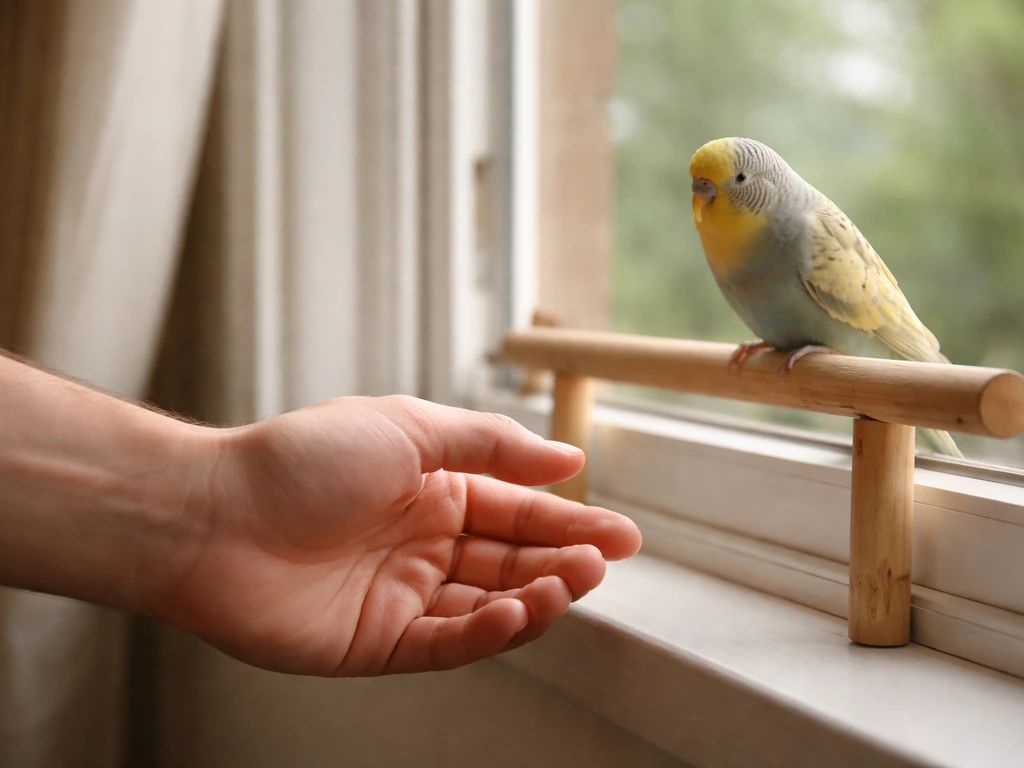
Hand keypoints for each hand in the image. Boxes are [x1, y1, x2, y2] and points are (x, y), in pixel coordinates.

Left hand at [161, 395, 640, 675]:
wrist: (212, 514)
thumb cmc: (301, 459)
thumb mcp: (409, 428)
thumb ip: (490, 446)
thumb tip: (564, 457)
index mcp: (431, 491)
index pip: (516, 510)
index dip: (569, 520)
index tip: (620, 531)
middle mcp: (423, 544)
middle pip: (511, 559)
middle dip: (563, 560)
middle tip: (606, 559)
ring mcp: (403, 595)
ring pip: (489, 603)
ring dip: (535, 595)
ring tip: (573, 582)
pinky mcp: (379, 642)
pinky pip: (449, 641)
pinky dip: (488, 630)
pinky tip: (519, 611)